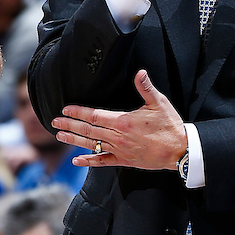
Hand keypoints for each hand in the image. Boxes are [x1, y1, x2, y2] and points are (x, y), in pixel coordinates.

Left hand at [51, 70, 187, 169]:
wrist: (180, 150)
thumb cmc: (170, 126)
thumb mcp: (159, 103)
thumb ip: (146, 87)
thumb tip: (140, 73)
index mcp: (123, 121)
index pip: (94, 116)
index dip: (78, 112)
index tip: (65, 109)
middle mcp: (118, 137)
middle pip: (88, 130)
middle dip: (70, 125)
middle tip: (54, 122)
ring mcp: (120, 150)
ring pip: (92, 145)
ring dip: (74, 140)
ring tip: (60, 136)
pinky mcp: (124, 161)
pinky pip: (103, 162)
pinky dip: (89, 161)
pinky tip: (76, 160)